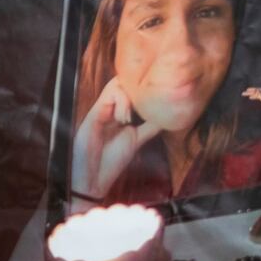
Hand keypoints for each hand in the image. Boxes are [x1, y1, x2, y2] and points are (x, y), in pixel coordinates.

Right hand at [73, 77, 159, 200]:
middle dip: (137, 89)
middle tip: (145, 104)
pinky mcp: (93, 114)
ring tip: (129, 119)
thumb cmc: (111, 161)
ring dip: (128, 98)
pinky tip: (123, 120)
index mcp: (118, 112)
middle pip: (123, 82)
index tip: (156, 96)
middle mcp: (109, 107)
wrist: (93, 179)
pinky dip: (120, 104)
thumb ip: (149, 127)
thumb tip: (168, 116)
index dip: (143, 87)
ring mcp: (101, 109)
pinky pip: (108, 97)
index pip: (130, 88)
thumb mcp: (136, 140)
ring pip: (116, 85)